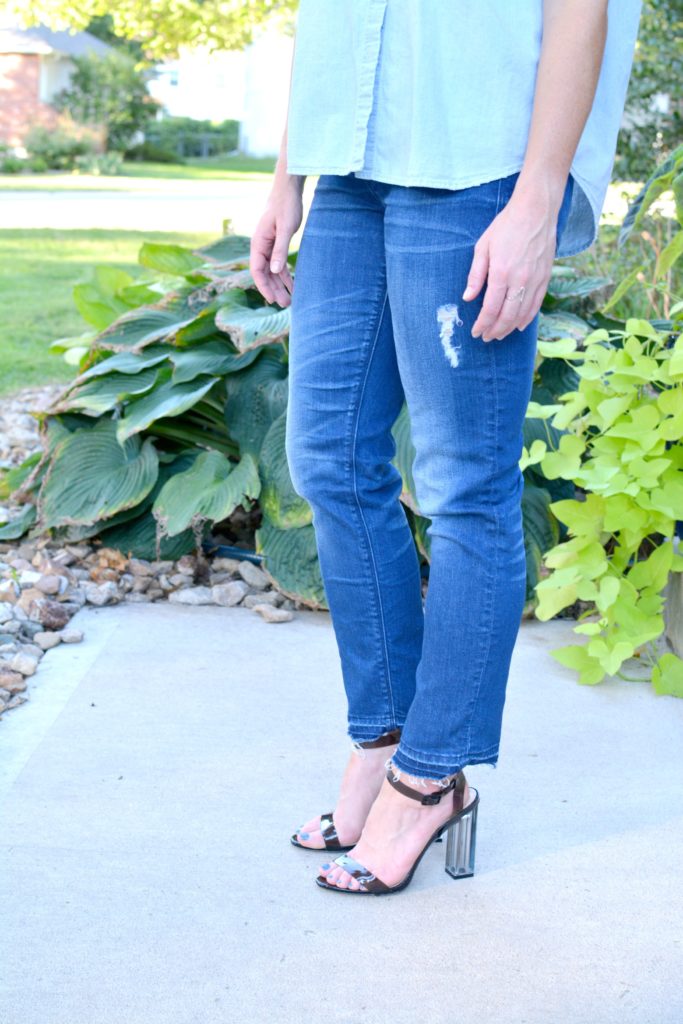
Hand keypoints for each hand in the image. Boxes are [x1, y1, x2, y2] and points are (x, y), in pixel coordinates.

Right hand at [250, 176, 303, 307]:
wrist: (288, 189)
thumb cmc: (286, 206)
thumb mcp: (284, 228)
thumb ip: (279, 250)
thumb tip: (274, 270)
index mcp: (258, 243)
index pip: (257, 270)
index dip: (263, 286)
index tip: (271, 299)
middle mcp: (261, 247)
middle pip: (265, 274)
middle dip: (273, 290)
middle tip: (285, 305)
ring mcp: (269, 246)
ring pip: (273, 272)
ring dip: (280, 286)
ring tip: (289, 301)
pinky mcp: (278, 244)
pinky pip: (280, 265)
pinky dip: (286, 276)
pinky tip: (293, 287)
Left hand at [463, 181, 560, 340]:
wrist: (536, 211)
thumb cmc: (506, 226)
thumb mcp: (483, 246)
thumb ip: (475, 275)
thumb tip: (468, 298)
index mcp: (501, 273)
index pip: (490, 308)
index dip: (482, 324)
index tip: (476, 332)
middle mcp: (520, 280)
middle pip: (507, 316)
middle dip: (495, 330)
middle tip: (486, 337)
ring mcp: (535, 280)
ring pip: (522, 314)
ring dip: (509, 328)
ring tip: (499, 334)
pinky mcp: (545, 278)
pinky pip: (536, 304)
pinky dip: (527, 318)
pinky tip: (519, 325)